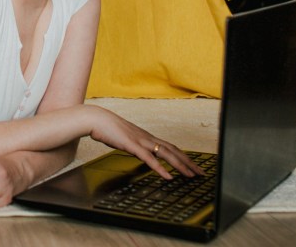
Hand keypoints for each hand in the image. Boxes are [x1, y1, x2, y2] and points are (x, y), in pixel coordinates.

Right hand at [87, 105, 204, 178]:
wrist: (94, 118)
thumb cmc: (105, 127)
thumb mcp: (122, 137)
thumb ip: (131, 143)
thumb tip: (135, 150)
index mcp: (145, 136)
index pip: (169, 146)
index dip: (183, 156)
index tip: (193, 165)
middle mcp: (146, 137)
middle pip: (173, 150)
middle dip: (189, 162)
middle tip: (201, 173)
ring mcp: (140, 141)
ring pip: (166, 154)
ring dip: (180, 165)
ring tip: (191, 175)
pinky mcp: (132, 145)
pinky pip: (149, 159)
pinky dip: (161, 168)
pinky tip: (168, 177)